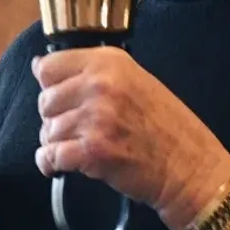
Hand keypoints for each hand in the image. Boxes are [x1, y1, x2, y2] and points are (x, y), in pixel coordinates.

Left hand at [33, 47, 229, 229]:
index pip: (48, 66)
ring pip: (47, 130)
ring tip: (78, 148)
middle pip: (44, 100)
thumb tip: (38, 67)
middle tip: (76, 130)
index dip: (49, 85)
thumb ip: (92, 72)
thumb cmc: (167, 127)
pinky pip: (50, 156)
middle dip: (54, 118)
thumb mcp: (135, 81)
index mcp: (109, 62)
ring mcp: (97, 118)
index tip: (61, 99)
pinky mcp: (94, 151)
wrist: (191, 167)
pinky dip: (50, 164)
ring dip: (56, 143)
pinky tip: (60, 166)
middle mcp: (101, 85)